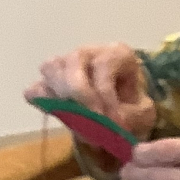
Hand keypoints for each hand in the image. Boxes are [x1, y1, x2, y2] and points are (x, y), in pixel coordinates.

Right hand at [24, 43, 157, 139]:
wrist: (122, 110)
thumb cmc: (132, 106)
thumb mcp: (144, 112)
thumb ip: (132, 116)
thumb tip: (109, 124)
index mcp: (115, 54)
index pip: (103, 66)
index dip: (106, 97)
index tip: (114, 126)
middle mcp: (88, 53)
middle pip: (73, 60)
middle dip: (82, 96)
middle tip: (93, 124)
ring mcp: (65, 64)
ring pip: (50, 68)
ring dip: (62, 97)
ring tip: (78, 122)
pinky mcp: (49, 82)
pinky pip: (35, 88)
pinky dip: (43, 103)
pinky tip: (59, 116)